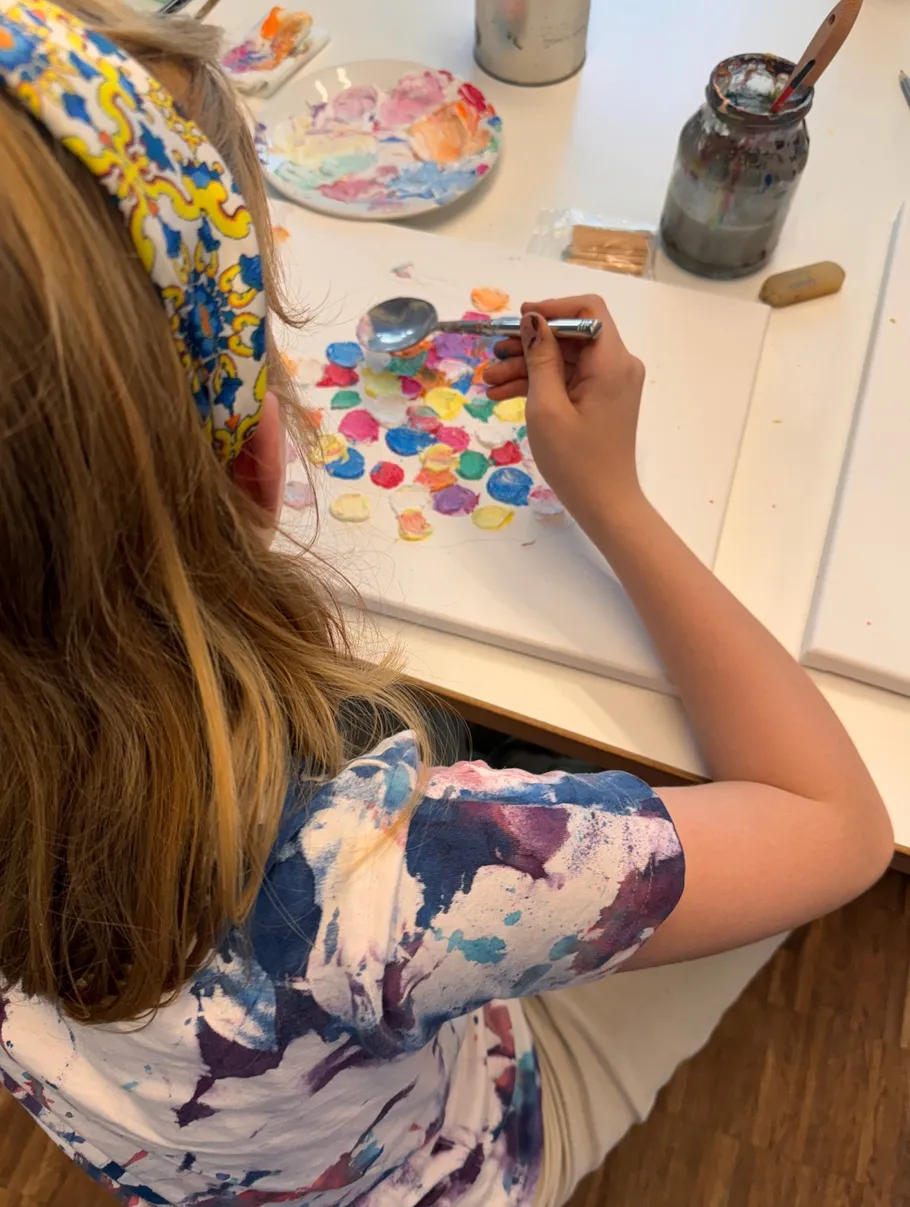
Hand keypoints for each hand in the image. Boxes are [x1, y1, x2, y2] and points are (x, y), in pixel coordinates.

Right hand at [482, 296, 644, 525]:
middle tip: (493, 357)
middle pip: (572, 335)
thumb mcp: (547, 407)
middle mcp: (617, 366)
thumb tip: (532, 320)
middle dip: (530, 343)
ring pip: (565, 360)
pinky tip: (505, 395)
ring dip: (528, 367)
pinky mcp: (601, 400)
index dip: (551, 309)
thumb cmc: (575, 461)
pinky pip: (569, 380)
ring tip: (490, 383)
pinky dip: (541, 384)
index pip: (588, 309)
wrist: (604, 505)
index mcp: (611, 362)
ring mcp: (610, 384)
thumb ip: (540, 358)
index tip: (519, 322)